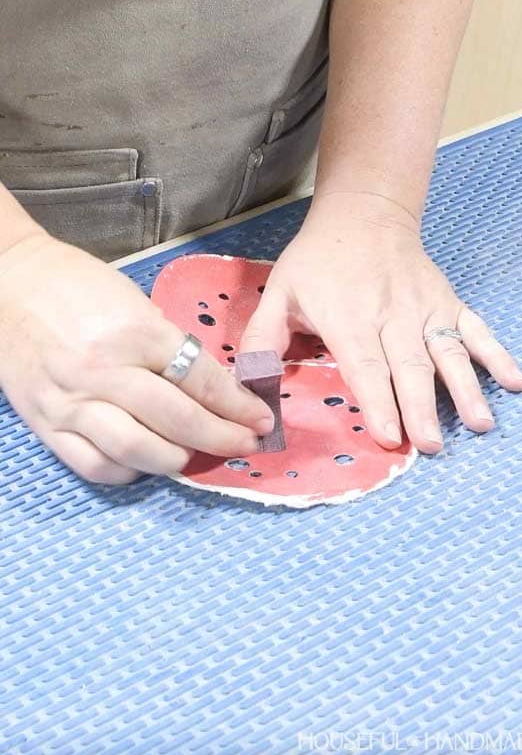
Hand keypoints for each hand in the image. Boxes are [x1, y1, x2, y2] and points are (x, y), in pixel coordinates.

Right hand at [0, 234, 274, 483]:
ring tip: (198, 456)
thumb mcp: (137, 305)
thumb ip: (171, 348)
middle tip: (245, 445)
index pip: (201, 382)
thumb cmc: (79, 286)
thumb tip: (215, 390)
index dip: (238, 406)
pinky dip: (128, 471)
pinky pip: (94, 465)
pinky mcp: (44, 423)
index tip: (262, 420)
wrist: (7, 283)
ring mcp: (71, 402)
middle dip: (221, 438)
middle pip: (177, 420)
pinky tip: (147, 462)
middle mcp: (104, 371)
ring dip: (177, 459)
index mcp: (136, 334)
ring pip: (137, 450)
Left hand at [240, 191, 521, 454]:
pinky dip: (497, 356)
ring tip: (480, 424)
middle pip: (411, 366)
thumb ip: (263, 341)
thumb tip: (252, 389)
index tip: (391, 436)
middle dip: (422, 407)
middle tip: (431, 446)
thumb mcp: (279, 292)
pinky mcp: (449, 302)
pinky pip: (476, 330)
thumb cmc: (318, 261)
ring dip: (466, 389)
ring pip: (448, 352)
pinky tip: (516, 383)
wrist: (366, 212)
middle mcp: (393, 314)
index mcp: (349, 316)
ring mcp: (426, 308)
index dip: (379, 401)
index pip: (367, 365)